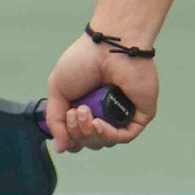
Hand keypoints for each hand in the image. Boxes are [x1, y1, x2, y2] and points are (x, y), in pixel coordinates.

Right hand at [44, 32, 156, 152]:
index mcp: (85, 108)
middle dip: (77, 132)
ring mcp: (121, 115)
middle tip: (76, 111)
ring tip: (84, 111)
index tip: (66, 119)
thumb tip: (61, 148)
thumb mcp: (58, 89)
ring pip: (104, 141)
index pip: (77, 138)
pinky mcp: (138, 114)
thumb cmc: (84, 60)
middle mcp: (103, 114)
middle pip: (88, 142)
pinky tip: (98, 124)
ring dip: (89, 132)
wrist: (108, 46)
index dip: (69, 137)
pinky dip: (108, 134)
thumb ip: (55, 120)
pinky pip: (124, 136)